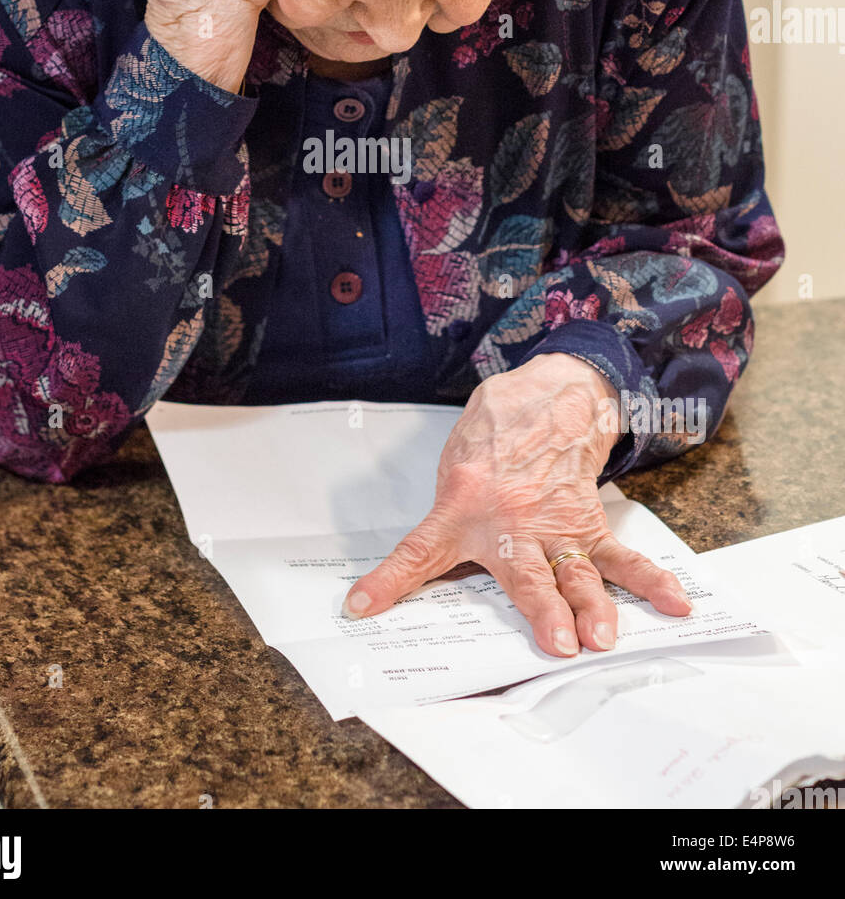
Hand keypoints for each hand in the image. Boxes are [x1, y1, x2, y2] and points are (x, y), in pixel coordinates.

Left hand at [343, 352, 692, 656]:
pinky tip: (674, 603)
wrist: (548, 395)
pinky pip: (618, 557)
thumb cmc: (494, 437)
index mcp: (462, 506)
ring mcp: (553, 523)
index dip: (389, 580)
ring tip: (601, 637)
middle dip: (539, 610)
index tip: (363, 606)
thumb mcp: (455, 472)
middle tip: (555, 644)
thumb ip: (446, 522)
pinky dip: (648, 582)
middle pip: (524, 573)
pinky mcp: (586, 522)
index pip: (419, 550)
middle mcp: (510, 520)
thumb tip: (422, 573)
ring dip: (591, 607)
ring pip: (574, 572)